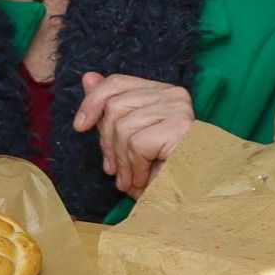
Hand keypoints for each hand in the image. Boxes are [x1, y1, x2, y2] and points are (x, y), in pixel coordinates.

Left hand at [73, 72, 194, 197]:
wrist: (194, 197)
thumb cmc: (161, 169)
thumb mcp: (127, 137)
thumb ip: (108, 108)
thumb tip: (87, 77)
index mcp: (161, 91)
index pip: (116, 83)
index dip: (92, 102)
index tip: (80, 127)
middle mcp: (173, 94)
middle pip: (115, 106)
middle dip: (107, 142)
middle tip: (112, 169)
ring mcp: (178, 109)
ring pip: (122, 126)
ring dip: (121, 160)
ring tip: (128, 179)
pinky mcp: (180, 127)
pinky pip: (137, 144)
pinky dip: (135, 167)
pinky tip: (143, 180)